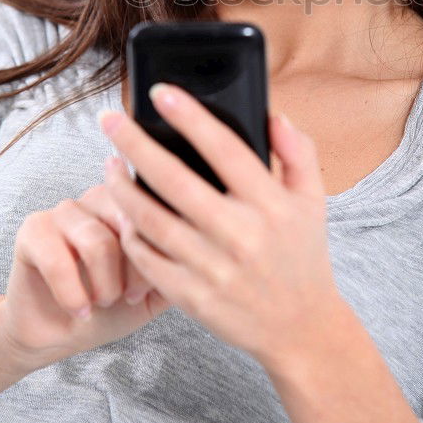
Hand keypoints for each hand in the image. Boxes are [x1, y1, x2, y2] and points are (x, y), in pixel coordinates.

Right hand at [0, 183, 171, 374]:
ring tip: (102, 302)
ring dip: (103, 285)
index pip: (158, 209)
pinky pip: (57, 258)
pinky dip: (72, 294)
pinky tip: (79, 309)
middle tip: (127, 297)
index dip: (158, 253)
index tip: (148, 289)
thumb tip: (202, 248)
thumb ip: (177, 264)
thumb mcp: (156, 290)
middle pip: (130, 220)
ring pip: (97, 241)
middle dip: (134, 270)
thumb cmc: (110, 306)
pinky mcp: (33, 230)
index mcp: (133, 202)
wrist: (59, 333)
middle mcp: (100, 196)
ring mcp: (65, 209)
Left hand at [98, 83, 339, 369]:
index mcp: (271, 204)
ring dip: (122, 187)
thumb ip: (298, 152)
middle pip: (174, 180)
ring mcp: (212, 268)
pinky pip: (147, 259)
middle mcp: (240, 234)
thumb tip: (272, 115)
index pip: (225, 148)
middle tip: (109, 119)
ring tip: (108, 163)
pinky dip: (130, 232)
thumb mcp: (313, 200)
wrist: (301, 329)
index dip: (190, 117)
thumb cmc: (303, 256)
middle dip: (135, 144)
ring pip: (151, 220)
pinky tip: (123, 212)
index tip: (160, 93)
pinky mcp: (192, 296)